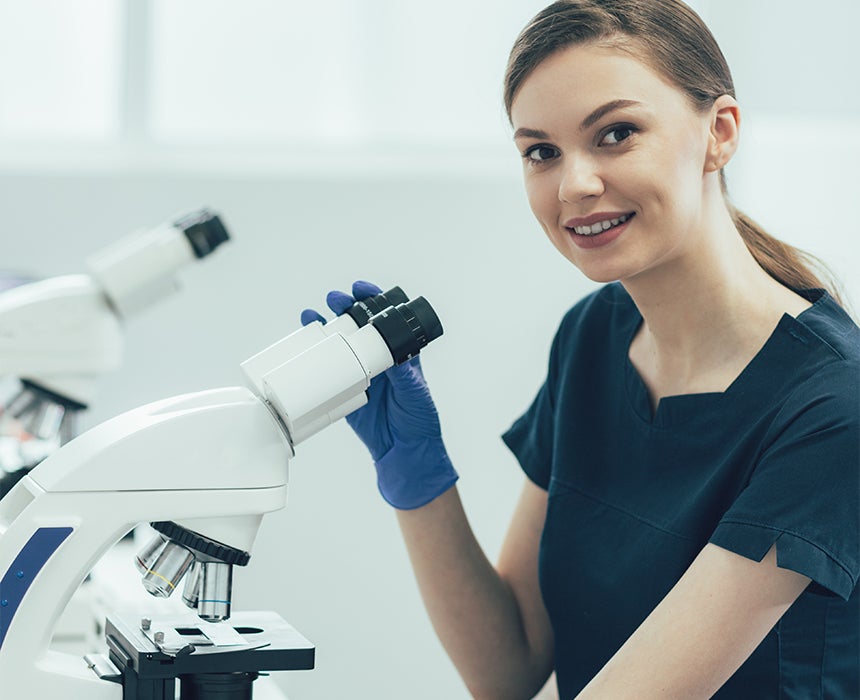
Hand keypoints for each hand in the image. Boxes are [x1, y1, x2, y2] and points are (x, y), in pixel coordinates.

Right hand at [301, 281, 457, 508]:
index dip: (373, 300)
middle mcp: (378, 358)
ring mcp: (360, 373)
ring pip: (339, 344)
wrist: (405, 450)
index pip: (386, 319)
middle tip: (335, 300)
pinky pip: (327, 373)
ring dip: (325, 328)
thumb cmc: (419, 418)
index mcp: (399, 352)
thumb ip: (405, 373)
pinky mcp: (345, 391)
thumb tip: (397, 355)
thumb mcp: (415, 391)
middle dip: (345, 308)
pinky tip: (305, 347)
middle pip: (358, 325)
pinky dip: (314, 359)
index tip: (361, 290)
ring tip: (312, 316)